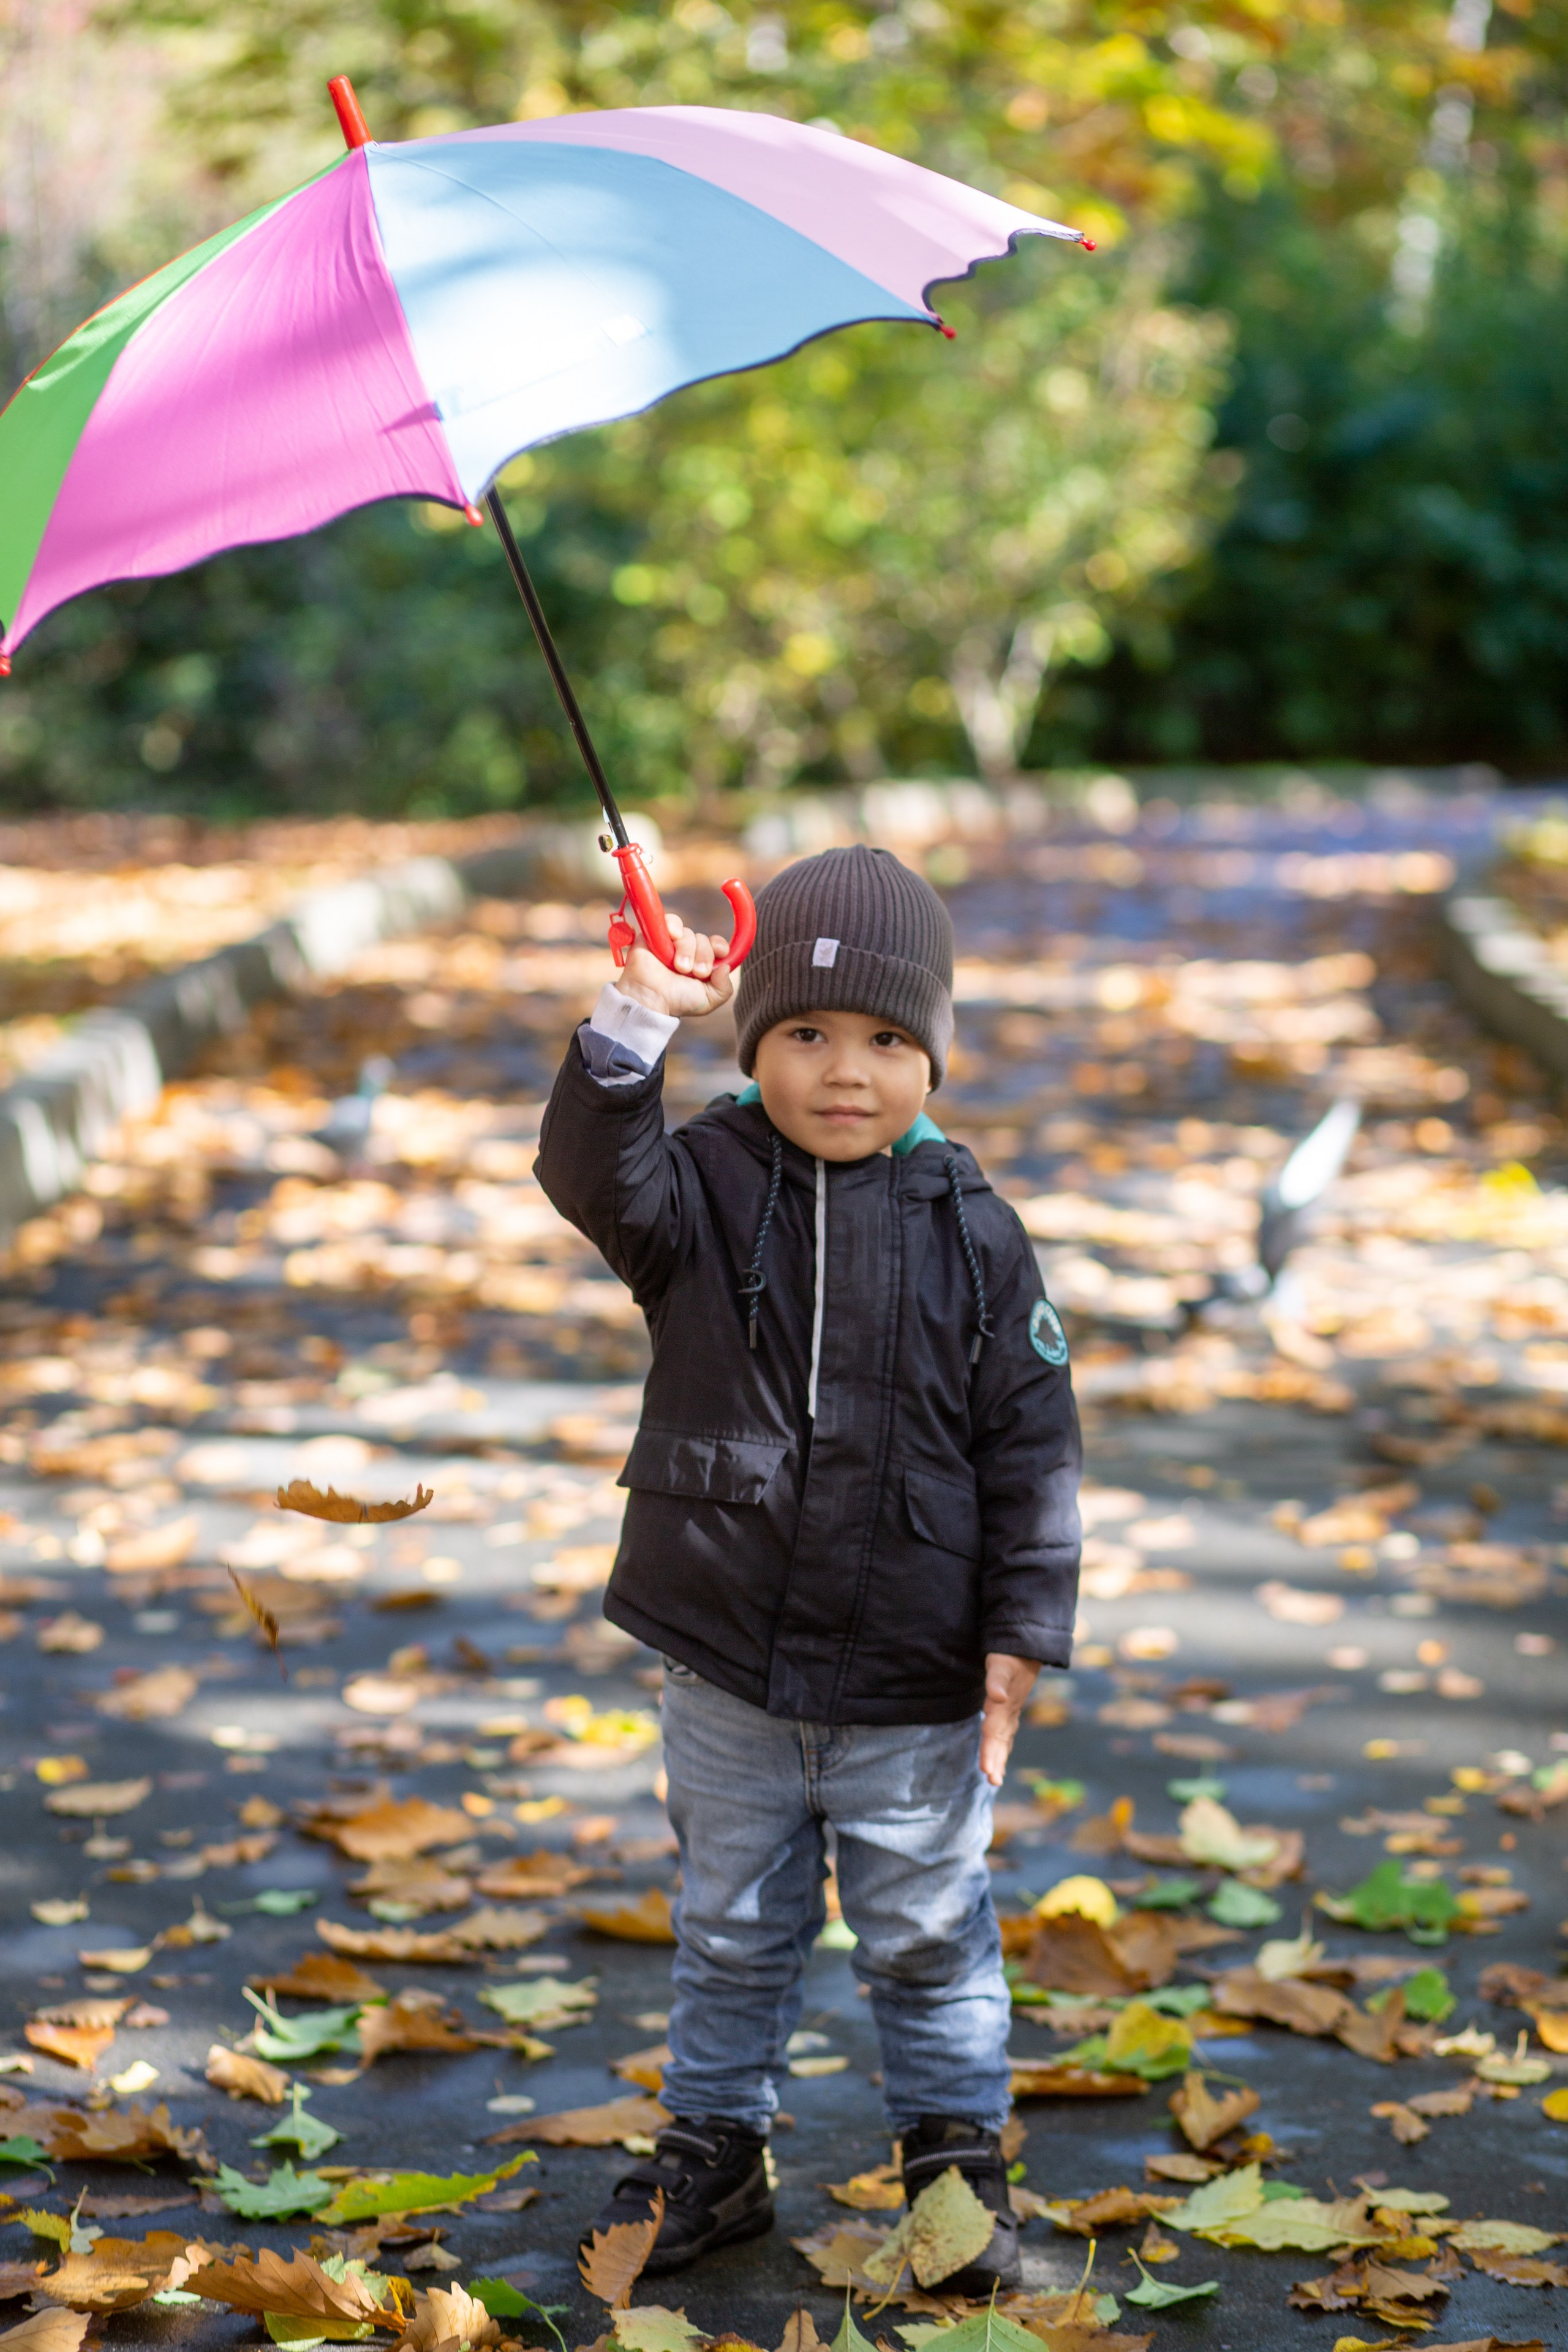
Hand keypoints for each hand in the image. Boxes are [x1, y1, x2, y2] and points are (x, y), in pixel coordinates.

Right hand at [616, 910, 735, 1019]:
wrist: (650, 1000)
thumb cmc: (676, 1001)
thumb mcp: (708, 1000)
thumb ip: (724, 988)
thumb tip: (726, 967)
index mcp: (700, 962)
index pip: (715, 945)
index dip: (720, 946)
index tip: (721, 953)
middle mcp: (686, 951)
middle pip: (703, 939)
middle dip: (703, 955)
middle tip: (695, 973)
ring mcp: (670, 943)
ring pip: (688, 933)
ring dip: (687, 949)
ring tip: (679, 966)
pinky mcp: (654, 935)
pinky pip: (670, 920)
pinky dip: (674, 926)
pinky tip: (674, 937)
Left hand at [980, 1653, 1039, 1787]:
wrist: (1027, 1647)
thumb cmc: (1010, 1654)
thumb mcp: (1002, 1663)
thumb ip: (997, 1678)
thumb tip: (997, 1697)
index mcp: (1003, 1705)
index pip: (994, 1732)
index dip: (990, 1752)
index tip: (987, 1771)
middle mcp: (1008, 1712)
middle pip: (1000, 1741)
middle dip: (996, 1762)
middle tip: (992, 1782)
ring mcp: (1011, 1712)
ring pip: (1004, 1740)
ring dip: (999, 1759)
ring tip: (995, 1780)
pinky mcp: (1010, 1709)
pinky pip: (1005, 1734)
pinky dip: (1001, 1748)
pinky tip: (998, 1759)